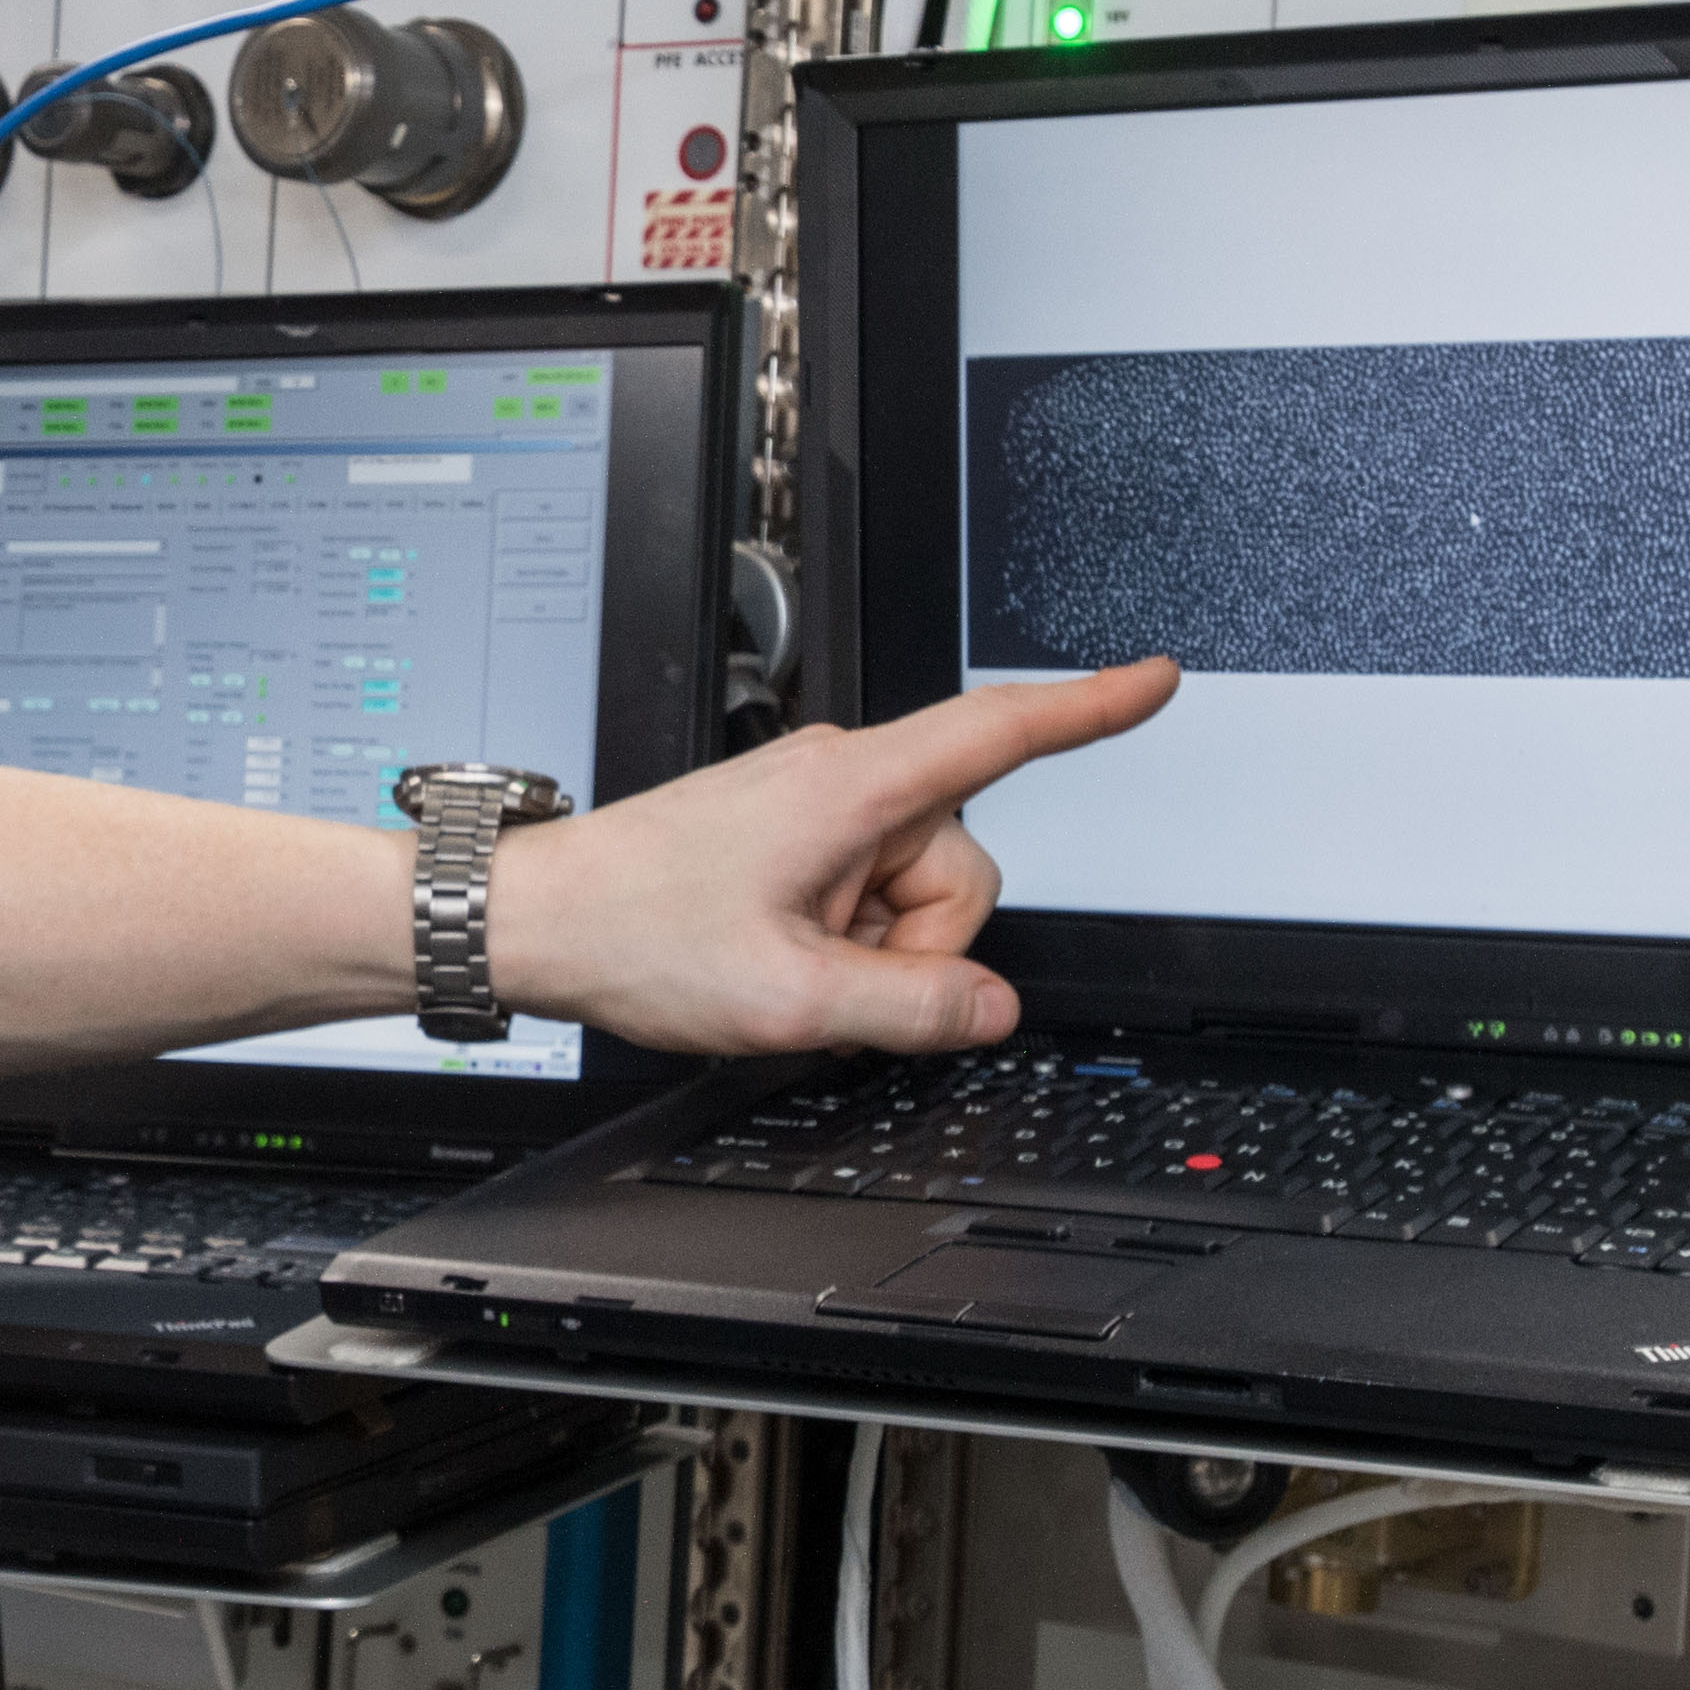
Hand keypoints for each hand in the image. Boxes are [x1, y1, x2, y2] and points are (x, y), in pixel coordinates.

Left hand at [493, 658, 1179, 1057]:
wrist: (537, 920)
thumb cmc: (634, 930)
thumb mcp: (789, 997)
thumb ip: (912, 1006)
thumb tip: (991, 1007)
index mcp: (852, 788)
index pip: (998, 731)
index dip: (1088, 708)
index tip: (1152, 681)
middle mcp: (840, 779)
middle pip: (959, 867)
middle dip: (915, 943)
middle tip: (823, 978)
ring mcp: (816, 807)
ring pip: (913, 893)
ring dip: (869, 950)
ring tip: (783, 964)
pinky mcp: (793, 835)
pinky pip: (864, 895)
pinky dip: (839, 940)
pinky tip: (774, 956)